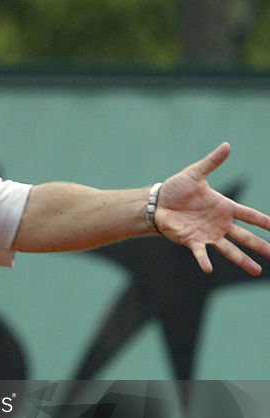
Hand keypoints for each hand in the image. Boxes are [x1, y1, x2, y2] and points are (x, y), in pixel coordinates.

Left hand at [155, 142, 269, 274]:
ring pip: (229, 249)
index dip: (263, 221)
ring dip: (242, 260)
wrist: (157, 203)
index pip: (249, 215)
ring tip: (256, 271)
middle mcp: (219, 224)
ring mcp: (207, 234)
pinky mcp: (192, 241)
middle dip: (260, 245)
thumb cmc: (177, 188)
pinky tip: (208, 269)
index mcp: (224, 207)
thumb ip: (212, 162)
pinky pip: (200, 253)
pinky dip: (204, 260)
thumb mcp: (195, 173)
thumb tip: (227, 145)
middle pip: (244, 236)